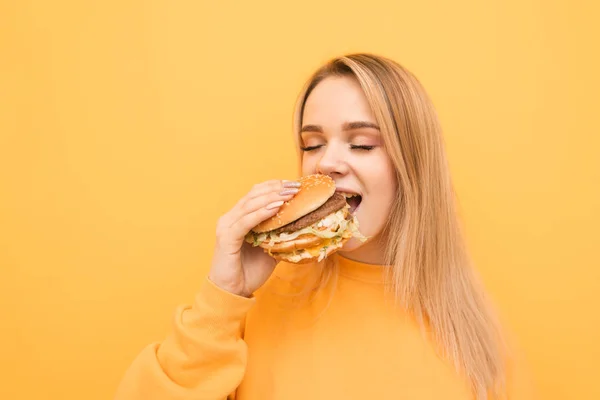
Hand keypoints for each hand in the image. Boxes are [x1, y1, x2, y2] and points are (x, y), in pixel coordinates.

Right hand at [208, 179, 300, 296]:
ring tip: (289, 194)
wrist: (232, 292)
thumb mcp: (270, 249)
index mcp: (239, 217)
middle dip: (276, 188)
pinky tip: (276, 208)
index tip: (294, 184)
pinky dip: (261, 213)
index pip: (256, 193)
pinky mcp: (226, 238)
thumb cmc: (250, 271)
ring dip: (271, 197)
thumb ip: (280, 236)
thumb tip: (304, 228)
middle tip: (295, 186)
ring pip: (250, 204)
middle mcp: (230, 218)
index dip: (275, 186)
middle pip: (254, 194)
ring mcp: (226, 226)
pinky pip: (245, 221)